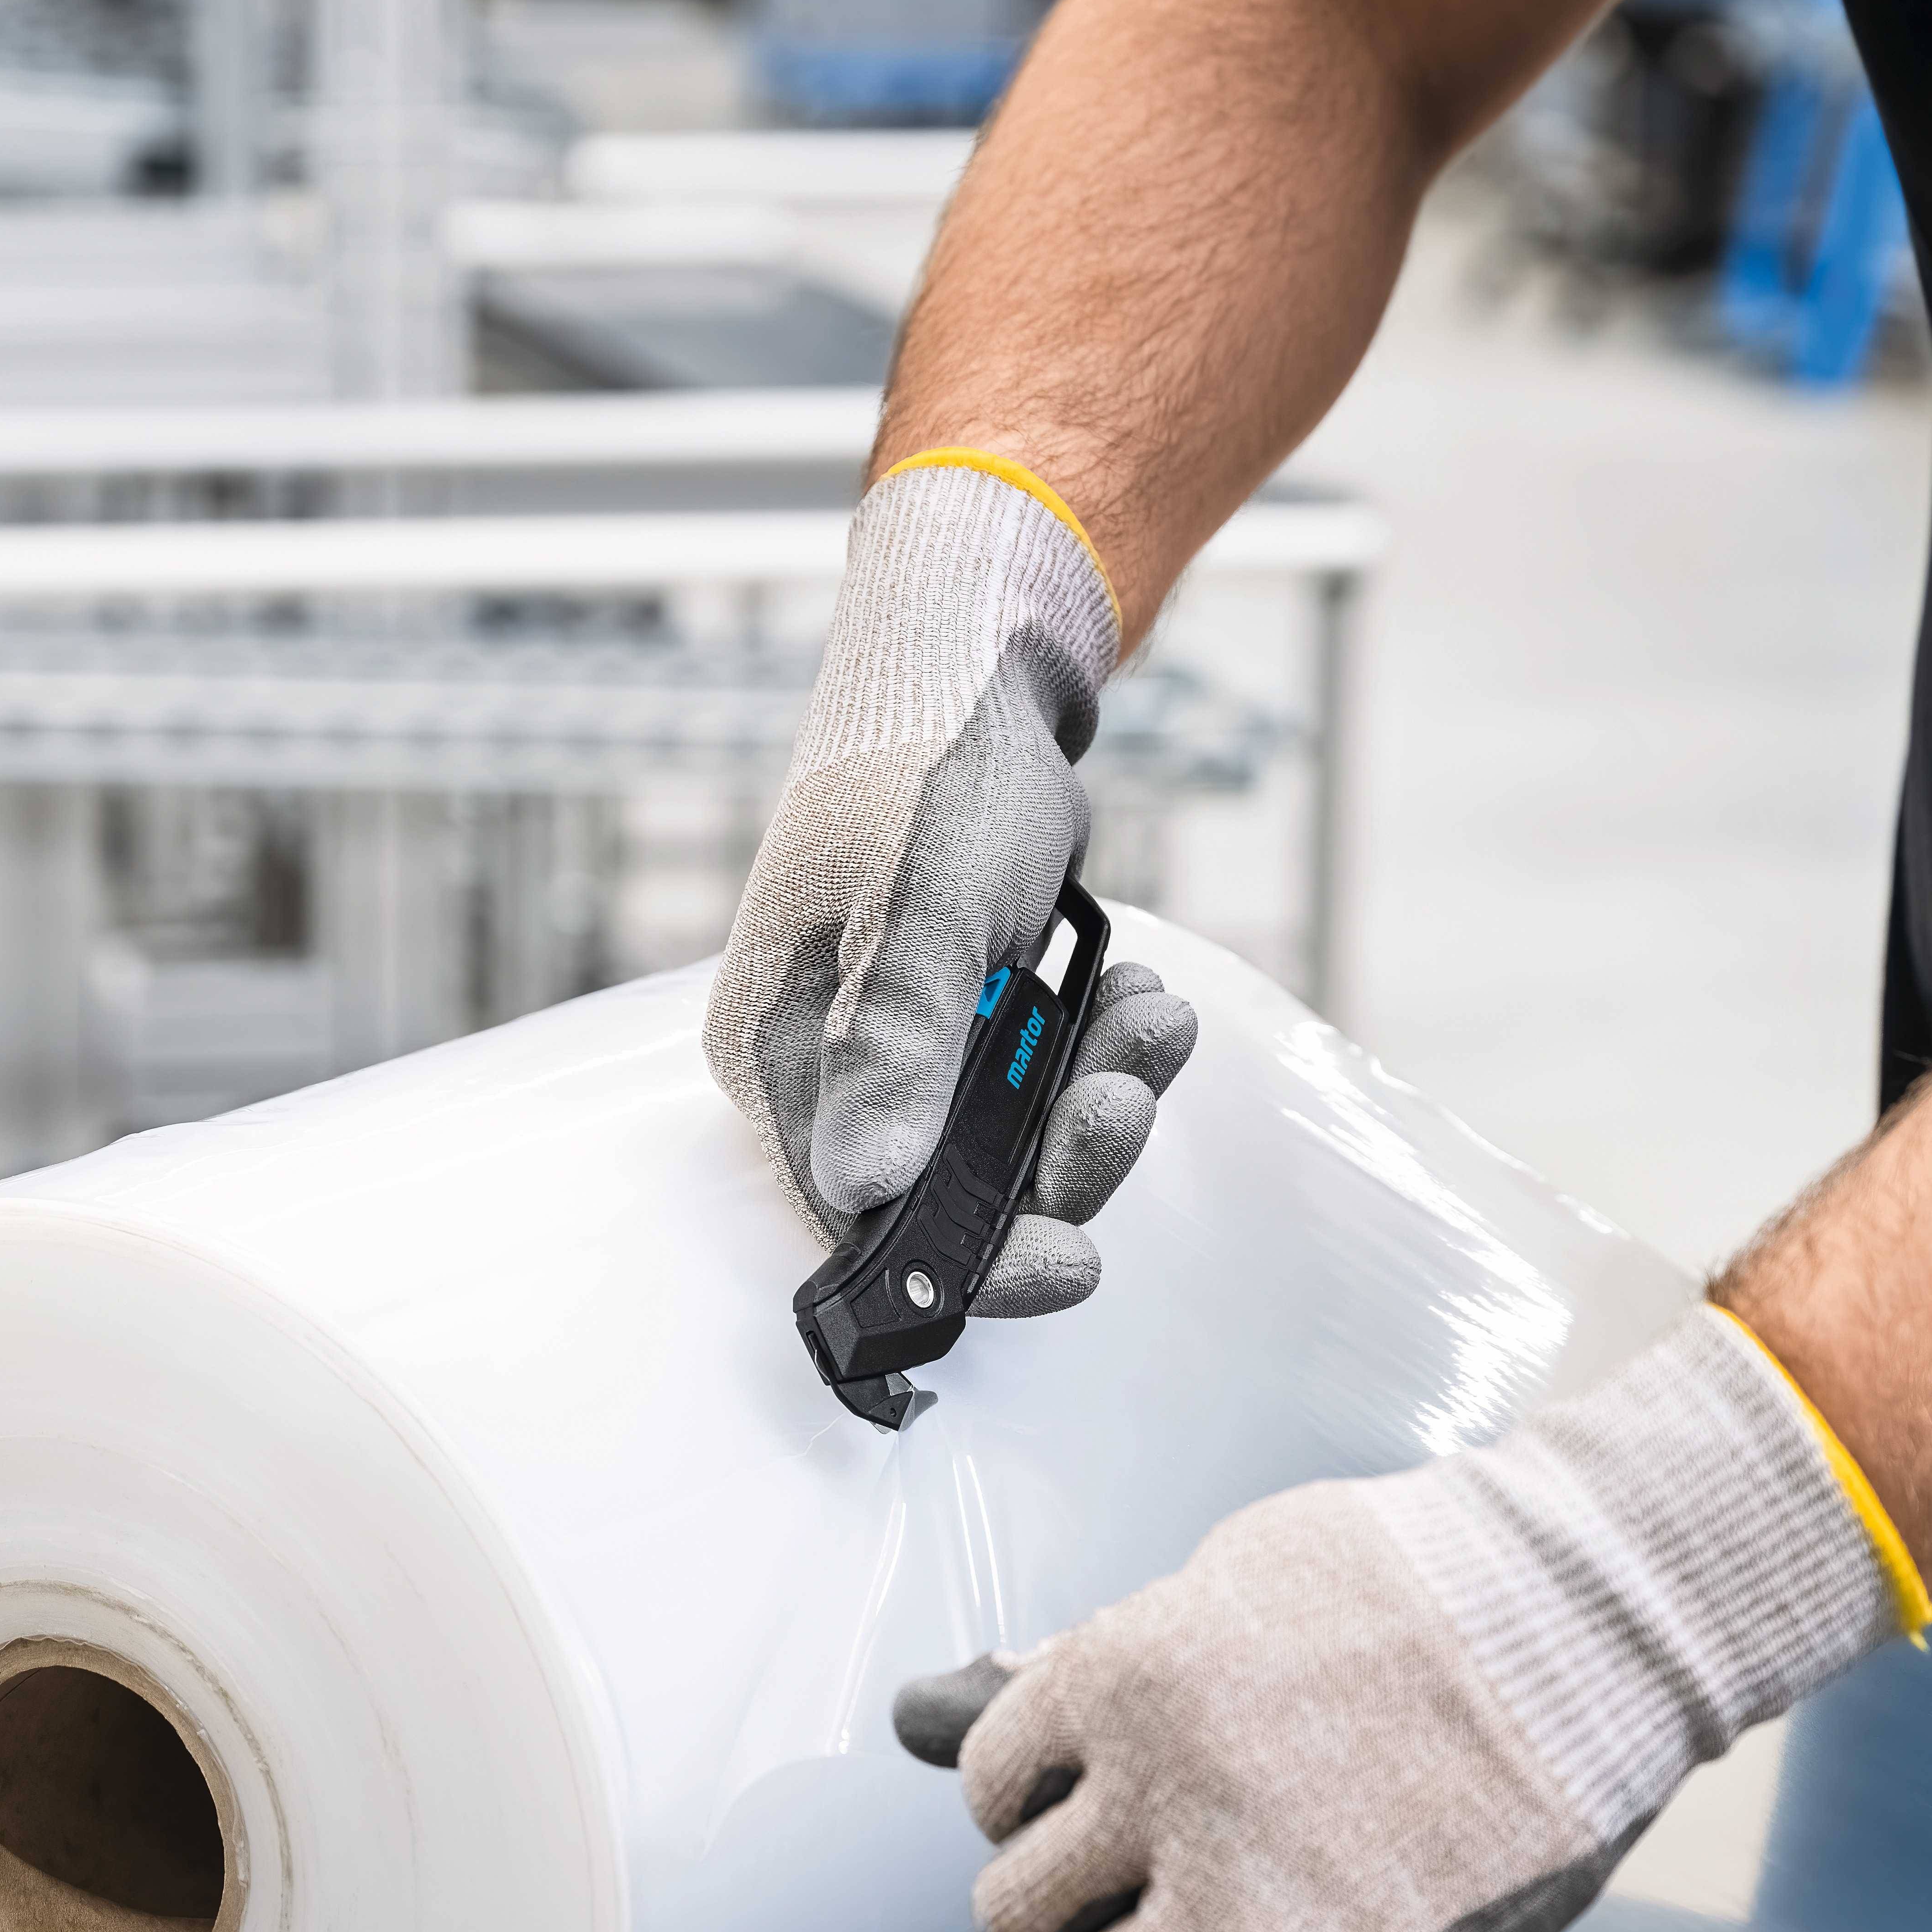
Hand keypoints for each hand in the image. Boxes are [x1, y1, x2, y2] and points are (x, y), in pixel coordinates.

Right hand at [704, 457, 1197, 1315]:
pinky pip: (1039, 1080)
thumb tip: (863, 1190)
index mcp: (780, 1053)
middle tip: (1129, 1096)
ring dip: (1100, 1095)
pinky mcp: (961, 1014)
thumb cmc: (929, 771)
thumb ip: (893, 1052)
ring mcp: (897, 1040)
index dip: (966, 1258)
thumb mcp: (921, 914)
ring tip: (1151, 1022)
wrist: (975, 668)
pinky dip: (1100, 1052)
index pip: (857, 1216)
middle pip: (949, 1192)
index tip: (1068, 1263)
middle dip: (1061, 1157)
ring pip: (1010, 1140)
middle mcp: (825, 1064)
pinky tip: (1138, 999)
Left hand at [893, 1306, 1917, 1931]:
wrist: (1589, 1622)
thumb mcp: (1217, 1586)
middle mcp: (1162, 1791)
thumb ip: (1072, 1668)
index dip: (1027, 1802)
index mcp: (1120, 1671)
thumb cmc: (1403, 1593)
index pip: (988, 1780)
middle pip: (1012, 1914)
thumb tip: (911, 1717)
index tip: (1083, 1809)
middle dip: (1057, 1914)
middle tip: (1138, 1898)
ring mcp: (1245, 1904)